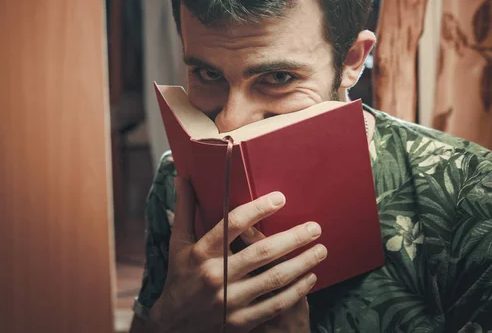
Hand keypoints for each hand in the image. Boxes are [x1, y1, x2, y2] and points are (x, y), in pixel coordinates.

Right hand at [148, 177, 326, 332]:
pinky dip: (296, 291)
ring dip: (302, 263)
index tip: (280, 198)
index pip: (232, 225)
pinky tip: (311, 278)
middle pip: (261, 253)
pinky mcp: (240, 321)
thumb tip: (182, 177)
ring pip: (273, 279)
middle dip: (292, 238)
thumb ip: (184, 209)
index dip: (258, 210)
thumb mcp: (178, 242)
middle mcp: (216, 276)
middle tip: (315, 227)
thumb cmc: (179, 275)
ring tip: (321, 250)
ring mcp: (229, 301)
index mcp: (202, 252)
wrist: (174, 323)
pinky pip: (275, 305)